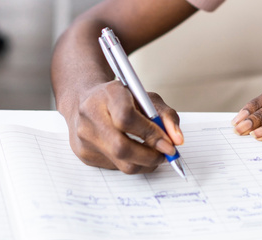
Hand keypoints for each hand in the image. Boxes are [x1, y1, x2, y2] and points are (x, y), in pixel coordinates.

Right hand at [66, 80, 183, 173]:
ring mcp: (84, 136)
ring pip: (121, 163)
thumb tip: (177, 140)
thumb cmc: (122, 99)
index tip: (168, 143)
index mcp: (108, 94)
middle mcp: (91, 114)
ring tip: (153, 155)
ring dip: (145, 163)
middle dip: (150, 156)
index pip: (127, 118)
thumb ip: (166, 115)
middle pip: (121, 147)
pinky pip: (116, 168)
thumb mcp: (146, 98)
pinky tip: (134, 152)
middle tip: (166, 156)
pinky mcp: (84, 153)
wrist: (88, 101)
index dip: (150, 134)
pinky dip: (132, 163)